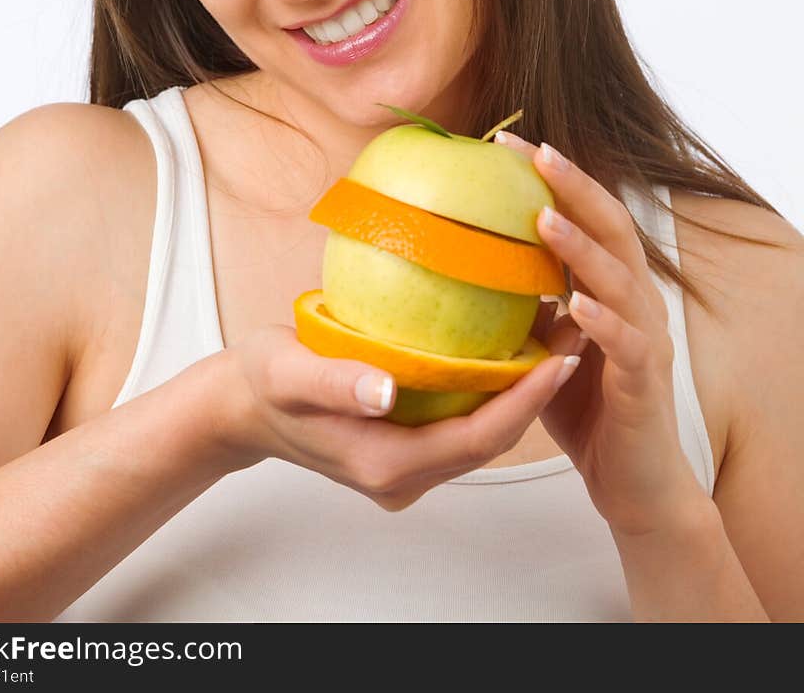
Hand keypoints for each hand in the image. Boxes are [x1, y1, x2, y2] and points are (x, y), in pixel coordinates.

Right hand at [217, 322, 581, 511]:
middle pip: (489, 440)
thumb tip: (384, 390)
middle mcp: (402, 475)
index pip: (476, 438)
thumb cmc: (260, 383)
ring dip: (519, 393)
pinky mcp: (402, 448)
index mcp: (383, 464)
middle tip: (576, 340)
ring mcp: (403, 467)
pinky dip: (489, 392)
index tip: (561, 359)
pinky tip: (504, 349)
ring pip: (479, 435)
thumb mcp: (287, 374)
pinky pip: (461, 425)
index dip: (524, 401)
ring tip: (555, 339)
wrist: (238, 406)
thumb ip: (334, 383)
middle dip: (538, 396)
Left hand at [494, 129, 705, 536]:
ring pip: (620, 277)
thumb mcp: (543, 343)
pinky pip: (626, 343)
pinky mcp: (645, 380)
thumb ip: (522, 303)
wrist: (633, 480)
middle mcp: (635, 299)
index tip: (508, 144)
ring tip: (544, 219)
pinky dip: (602, 320)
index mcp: (612, 284)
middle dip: (572, 187)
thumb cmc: (584, 405)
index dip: (554, 177)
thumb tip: (464, 263)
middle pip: (612, 227)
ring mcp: (646, 337)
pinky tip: (575, 304)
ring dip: (581, 247)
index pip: (587, 214)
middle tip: (532, 153)